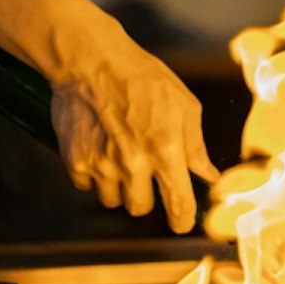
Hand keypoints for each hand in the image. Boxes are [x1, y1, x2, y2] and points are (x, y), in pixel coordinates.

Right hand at [50, 26, 218, 233]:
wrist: (91, 60)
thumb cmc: (143, 78)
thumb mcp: (184, 106)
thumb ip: (196, 147)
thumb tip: (209, 176)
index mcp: (166, 151)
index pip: (178, 205)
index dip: (182, 220)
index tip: (181, 223)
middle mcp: (133, 164)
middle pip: (140, 209)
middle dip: (145, 196)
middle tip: (144, 172)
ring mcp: (101, 165)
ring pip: (113, 200)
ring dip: (118, 186)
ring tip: (119, 156)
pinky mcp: (75, 161)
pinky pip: (87, 186)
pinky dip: (94, 175)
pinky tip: (99, 149)